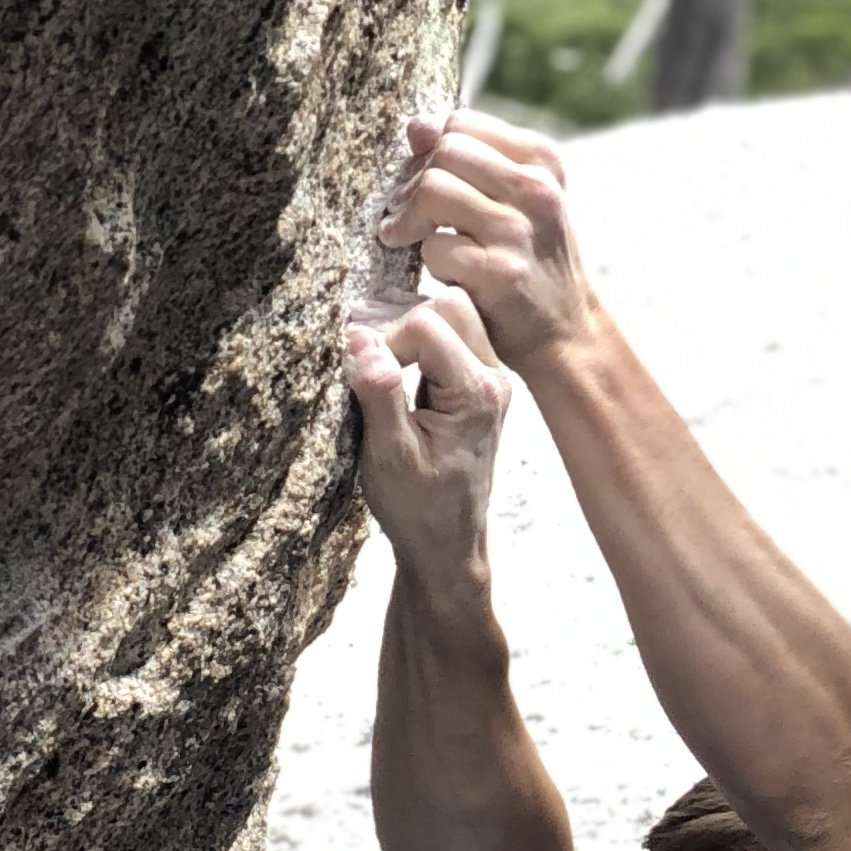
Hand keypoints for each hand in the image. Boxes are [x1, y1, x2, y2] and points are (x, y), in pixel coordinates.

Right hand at [343, 286, 511, 588]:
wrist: (447, 546)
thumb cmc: (417, 510)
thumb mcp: (389, 456)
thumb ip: (378, 393)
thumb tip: (358, 339)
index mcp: (475, 392)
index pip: (425, 324)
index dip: (383, 338)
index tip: (359, 373)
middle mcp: (493, 376)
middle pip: (448, 305)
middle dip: (398, 321)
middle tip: (364, 356)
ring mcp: (490, 378)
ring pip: (452, 314)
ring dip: (408, 327)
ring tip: (375, 360)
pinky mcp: (477, 384)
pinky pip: (453, 337)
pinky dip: (419, 342)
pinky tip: (394, 366)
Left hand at [375, 106, 595, 374]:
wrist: (566, 330)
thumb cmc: (531, 260)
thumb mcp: (518, 200)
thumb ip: (472, 161)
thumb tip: (416, 125)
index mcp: (540, 159)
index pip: (461, 123)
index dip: (429, 149)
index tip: (420, 180)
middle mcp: (534, 188)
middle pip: (444, 152)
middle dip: (412, 182)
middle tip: (400, 213)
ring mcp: (517, 230)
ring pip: (433, 190)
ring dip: (407, 218)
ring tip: (403, 237)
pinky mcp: (498, 273)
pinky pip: (435, 246)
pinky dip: (427, 258)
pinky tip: (436, 271)